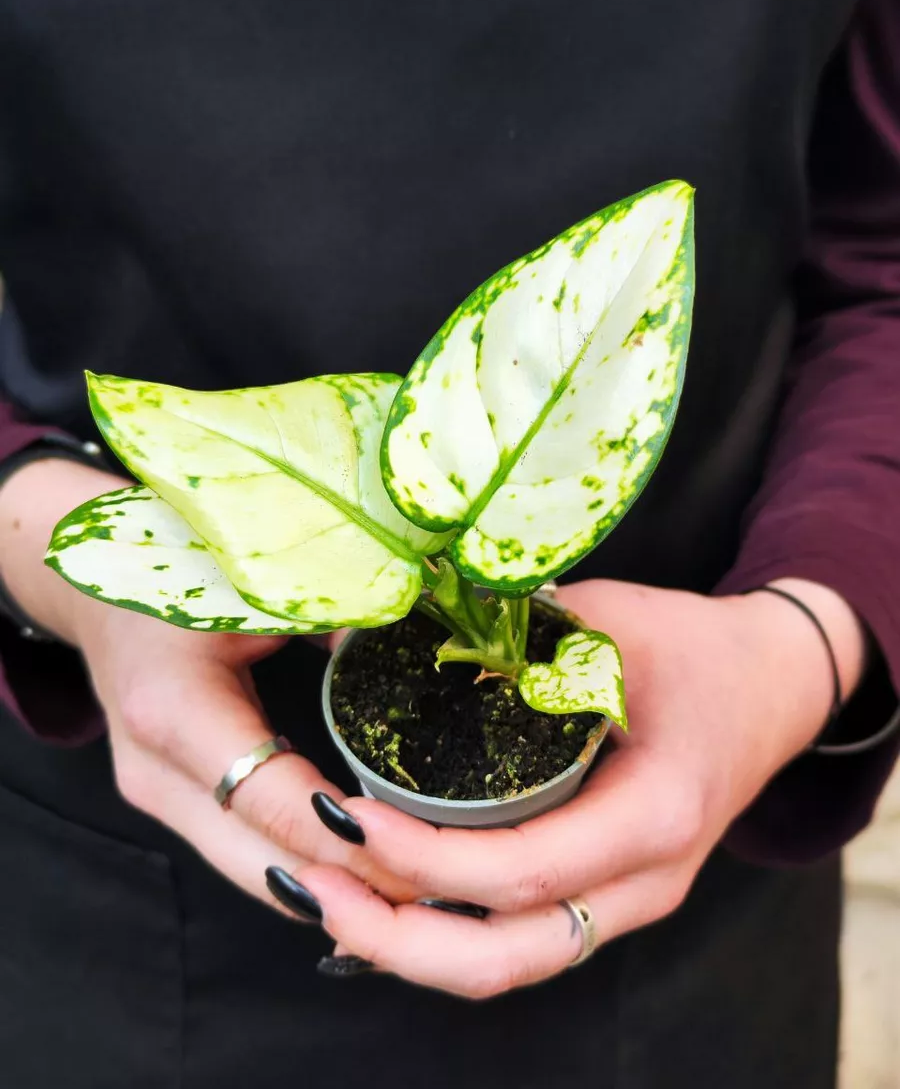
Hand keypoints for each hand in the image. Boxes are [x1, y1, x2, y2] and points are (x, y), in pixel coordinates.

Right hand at [0, 457, 416, 909]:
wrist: (99, 592)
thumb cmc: (178, 572)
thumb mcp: (257, 582)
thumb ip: (337, 613)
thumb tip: (426, 645)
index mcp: (172, 709)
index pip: (272, 801)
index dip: (347, 836)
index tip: (422, 853)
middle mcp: (155, 769)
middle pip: (262, 861)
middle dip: (351, 886)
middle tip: (437, 894)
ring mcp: (155, 795)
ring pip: (252, 872)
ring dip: (331, 890)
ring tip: (414, 893)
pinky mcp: (168, 802)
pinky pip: (243, 853)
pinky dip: (302, 869)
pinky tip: (363, 875)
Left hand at [292, 577, 865, 996]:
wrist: (772, 688)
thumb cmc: (696, 647)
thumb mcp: (611, 623)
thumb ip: (513, 639)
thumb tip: (392, 645)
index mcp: (656, 815)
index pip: (522, 870)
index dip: (424, 858)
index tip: (349, 813)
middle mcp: (645, 881)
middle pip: (508, 957)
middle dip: (397, 937)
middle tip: (313, 884)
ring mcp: (629, 899)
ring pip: (511, 963)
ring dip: (412, 946)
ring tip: (329, 899)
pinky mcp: (608, 894)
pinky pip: (520, 939)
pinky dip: (447, 933)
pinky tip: (386, 902)